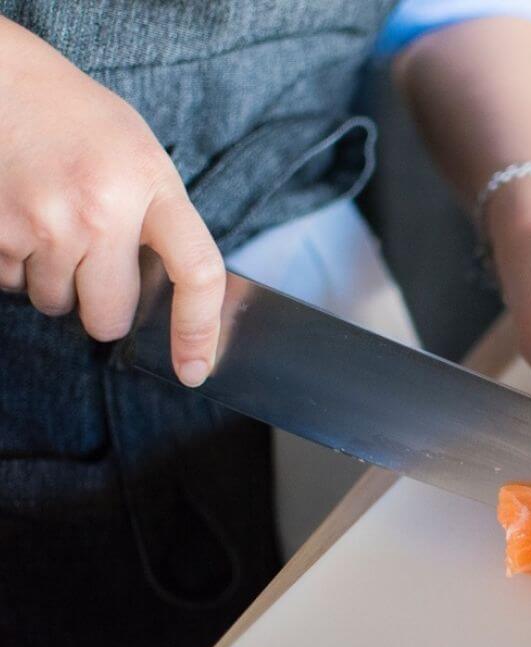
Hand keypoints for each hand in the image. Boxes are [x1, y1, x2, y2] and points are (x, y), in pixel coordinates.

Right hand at [0, 16, 223, 386]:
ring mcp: (43, 223)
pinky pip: (9, 284)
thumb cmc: (81, 122)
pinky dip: (15, 263)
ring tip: (51, 220)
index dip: (200, 330)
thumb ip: (159, 223)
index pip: (198, 272)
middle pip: (109, 317)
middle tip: (94, 263)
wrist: (5, 80)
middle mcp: (101, 210)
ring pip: (55, 305)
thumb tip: (169, 301)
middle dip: (103, 307)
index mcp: (152, 185)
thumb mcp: (142, 159)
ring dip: (55, 279)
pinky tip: (21, 217)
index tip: (195, 369)